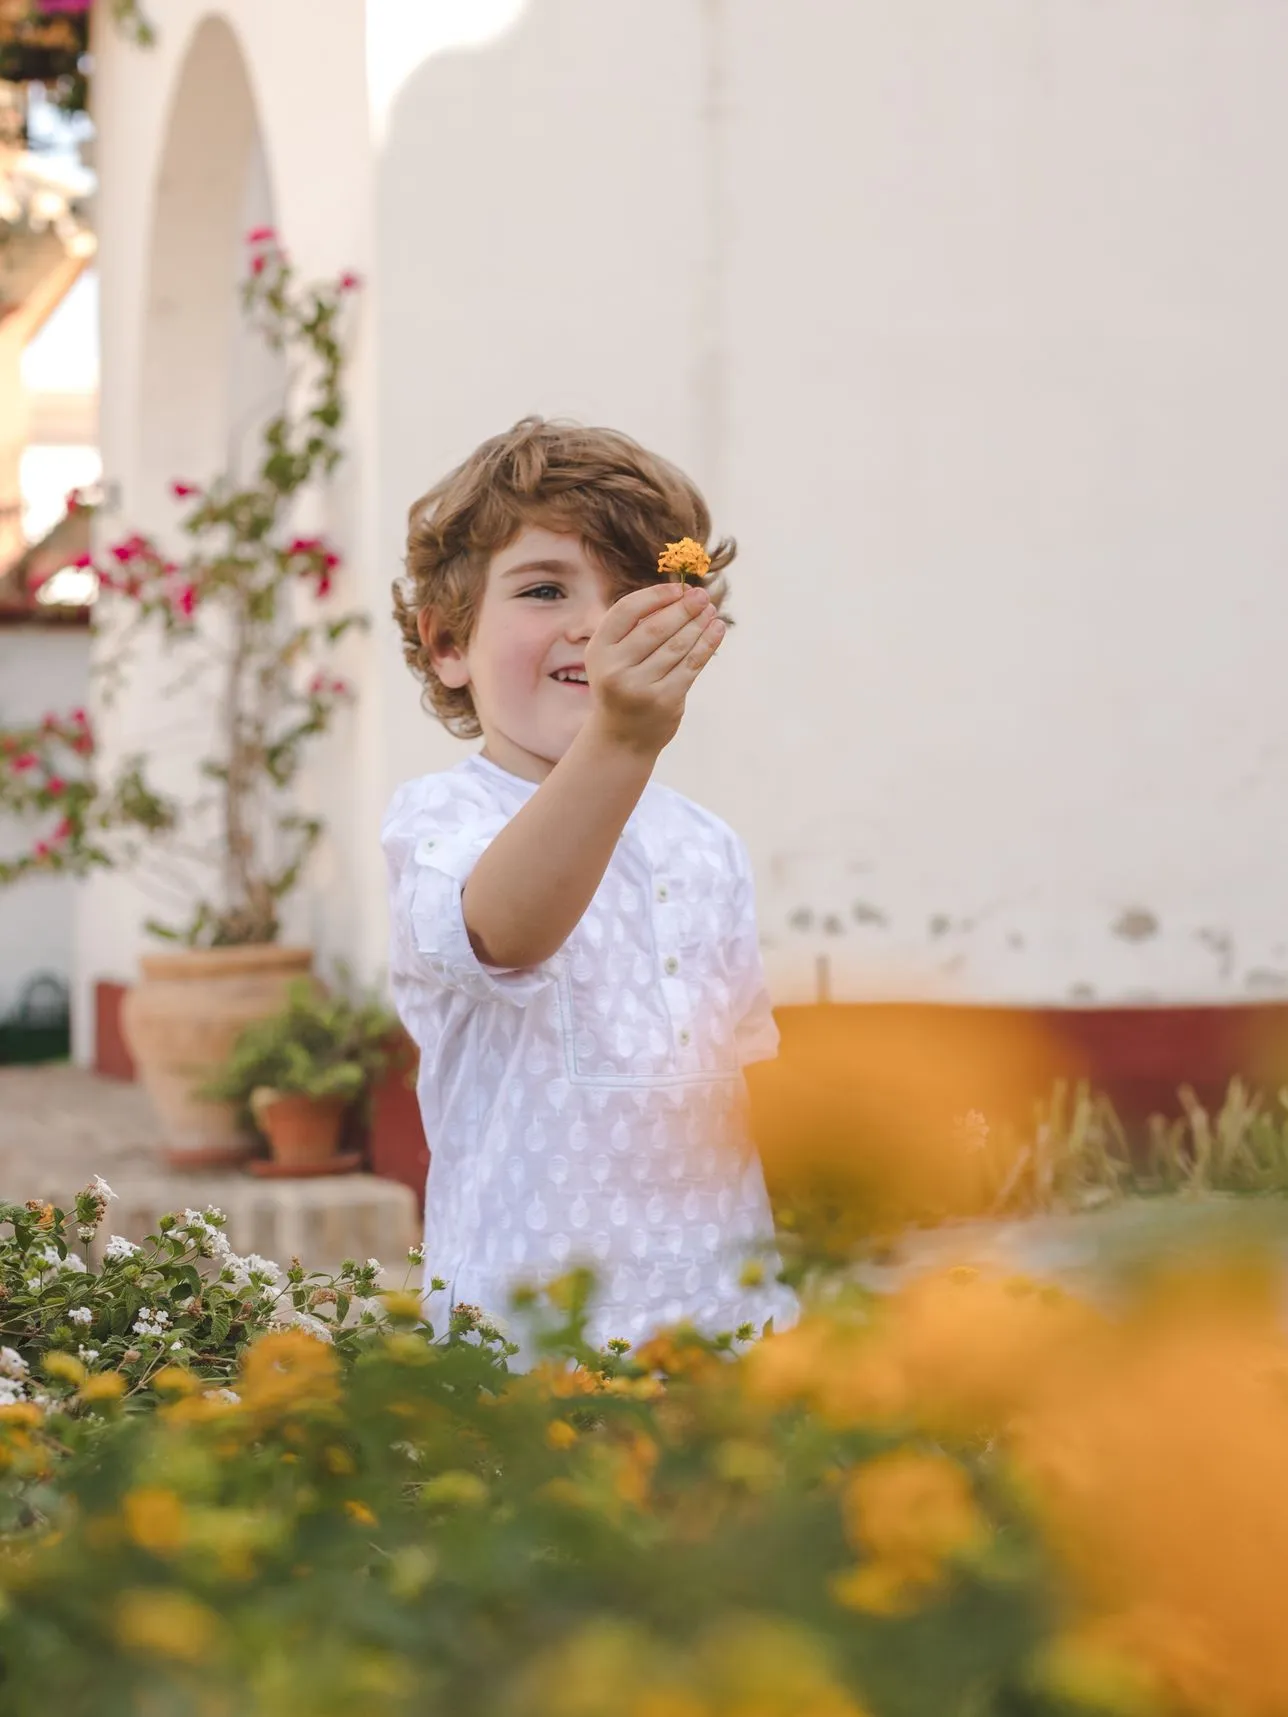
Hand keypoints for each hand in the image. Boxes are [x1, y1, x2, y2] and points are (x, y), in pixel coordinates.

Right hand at [584, 582, 725, 755]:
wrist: (623, 736)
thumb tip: (679, 593)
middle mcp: (615, 668)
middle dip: (683, 608)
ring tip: (711, 611)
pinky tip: (717, 629)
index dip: (655, 595)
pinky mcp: (664, 700)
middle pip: (655, 627)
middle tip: (702, 595)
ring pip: (677, 645)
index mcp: (598, 649)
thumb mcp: (615, 656)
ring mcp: (639, 686)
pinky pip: (692, 665)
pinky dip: (707, 644)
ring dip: (698, 624)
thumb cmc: (623, 684)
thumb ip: (636, 628)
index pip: (627, 610)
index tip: (678, 587)